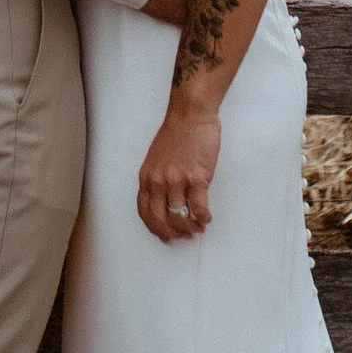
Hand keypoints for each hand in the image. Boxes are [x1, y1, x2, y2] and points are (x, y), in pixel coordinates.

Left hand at [138, 95, 220, 242]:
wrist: (191, 115)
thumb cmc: (176, 133)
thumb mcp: (156, 158)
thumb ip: (157, 179)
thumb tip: (164, 201)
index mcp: (147, 177)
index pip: (145, 211)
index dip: (155, 227)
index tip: (164, 234)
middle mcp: (159, 181)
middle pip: (160, 219)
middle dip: (172, 233)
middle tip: (182, 237)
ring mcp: (177, 180)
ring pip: (180, 216)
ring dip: (190, 228)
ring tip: (197, 228)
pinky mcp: (196, 177)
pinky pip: (199, 207)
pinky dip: (203, 217)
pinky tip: (206, 217)